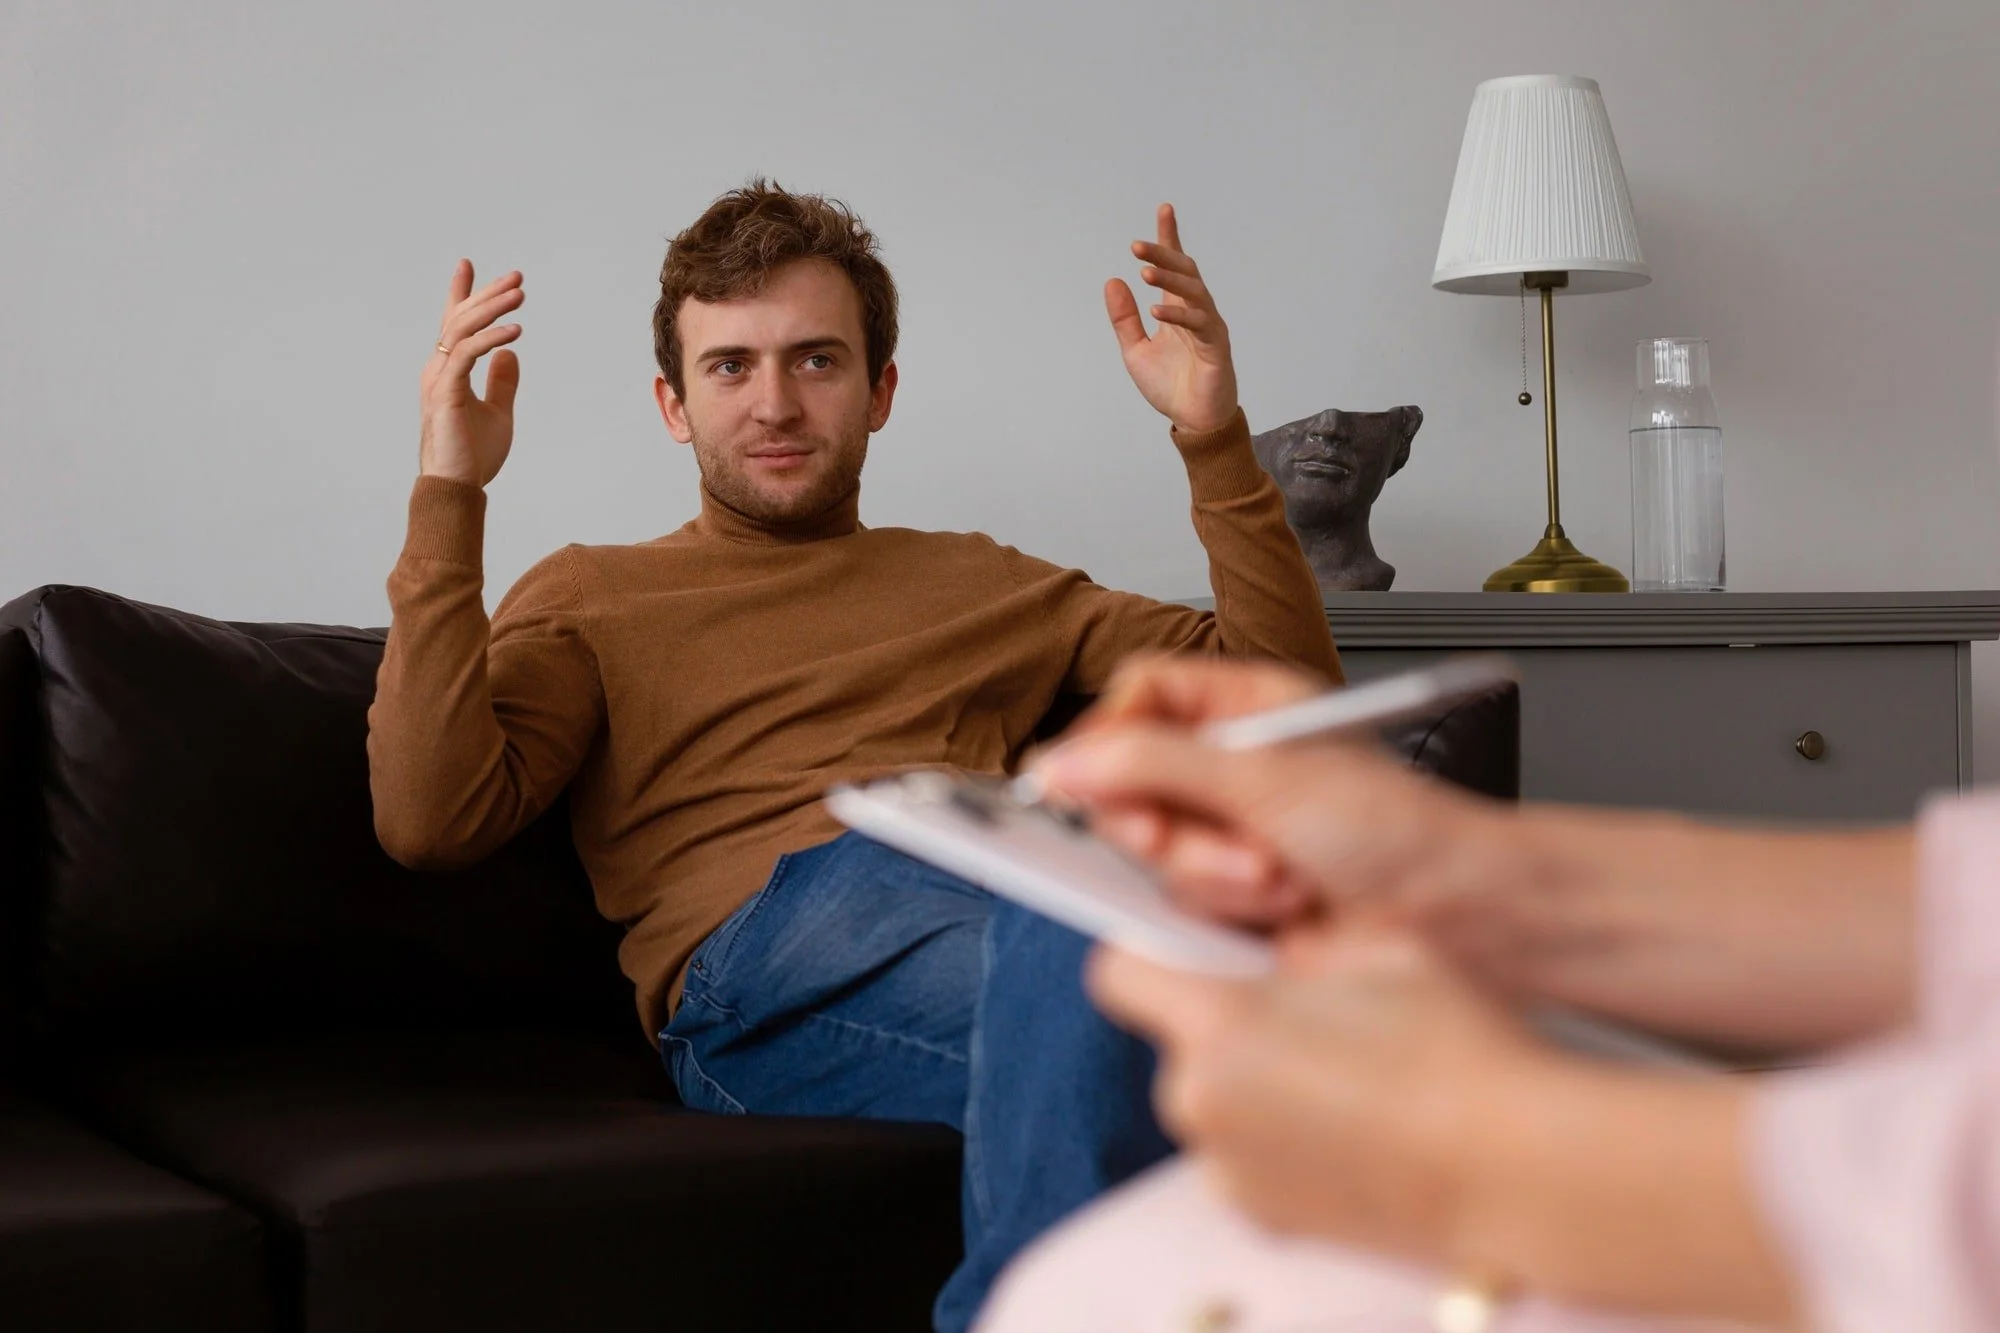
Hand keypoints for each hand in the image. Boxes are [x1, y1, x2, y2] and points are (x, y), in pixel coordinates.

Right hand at [419, 260, 524, 487]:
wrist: (458, 487)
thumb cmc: (473, 456)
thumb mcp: (498, 412)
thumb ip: (502, 382)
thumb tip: (511, 354)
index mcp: (449, 370)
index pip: (454, 324)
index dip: (461, 293)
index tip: (468, 265)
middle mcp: (439, 367)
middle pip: (460, 318)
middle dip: (487, 293)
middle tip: (516, 276)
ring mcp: (439, 378)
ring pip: (462, 329)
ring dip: (493, 308)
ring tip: (520, 295)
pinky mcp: (446, 391)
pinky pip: (467, 353)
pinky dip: (492, 338)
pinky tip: (515, 332)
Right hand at [1031, 657, 1520, 934]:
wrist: (1458, 916)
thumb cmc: (1398, 830)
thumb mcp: (1265, 779)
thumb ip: (1153, 766)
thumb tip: (1061, 764)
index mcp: (1243, 707)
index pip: (1137, 698)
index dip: (1104, 736)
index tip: (1085, 776)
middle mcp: (1228, 767)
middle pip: (1127, 783)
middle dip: (1168, 825)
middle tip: (1187, 837)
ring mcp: (1228, 835)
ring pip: (1152, 854)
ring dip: (1214, 874)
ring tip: (1280, 875)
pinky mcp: (1232, 900)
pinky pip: (1180, 906)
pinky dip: (1228, 911)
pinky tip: (1283, 906)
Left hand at [1088, 932, 1555, 1260]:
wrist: (1521, 1167)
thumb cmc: (1458, 1048)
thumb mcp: (1379, 946)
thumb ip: (1300, 946)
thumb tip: (1278, 959)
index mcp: (1216, 1024)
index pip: (1119, 973)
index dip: (1154, 956)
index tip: (1195, 954)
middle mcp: (1200, 1102)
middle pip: (1178, 1041)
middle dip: (1225, 1024)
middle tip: (1308, 1018)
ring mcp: (1228, 1170)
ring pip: (1215, 1099)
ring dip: (1255, 1083)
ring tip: (1347, 1078)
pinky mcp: (1264, 1219)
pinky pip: (1247, 1156)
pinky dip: (1281, 1139)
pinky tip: (1355, 1128)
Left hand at [1105, 204, 1237, 434]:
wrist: (1194, 421)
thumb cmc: (1170, 387)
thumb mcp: (1135, 350)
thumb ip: (1124, 319)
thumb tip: (1112, 281)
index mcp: (1177, 310)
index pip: (1175, 267)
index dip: (1169, 238)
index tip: (1164, 209)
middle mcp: (1195, 312)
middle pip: (1185, 271)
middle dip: (1164, 253)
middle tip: (1137, 245)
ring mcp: (1209, 327)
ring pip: (1194, 291)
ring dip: (1170, 279)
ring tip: (1144, 270)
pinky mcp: (1216, 347)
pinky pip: (1199, 324)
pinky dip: (1178, 316)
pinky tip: (1156, 311)